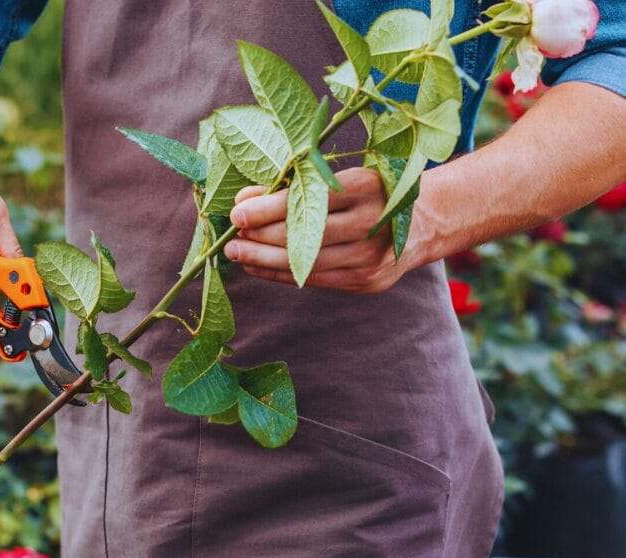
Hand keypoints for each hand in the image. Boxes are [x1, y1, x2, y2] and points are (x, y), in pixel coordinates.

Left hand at [224, 167, 421, 292]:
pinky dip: (280, 274)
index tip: (237, 213)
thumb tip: (244, 199)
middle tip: (230, 238)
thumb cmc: (372, 190)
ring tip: (236, 254)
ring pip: (305, 262)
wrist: (426, 220)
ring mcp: (371, 257)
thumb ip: (295, 186)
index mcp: (367, 187)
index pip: (309, 200)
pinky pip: (314, 279)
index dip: (269, 209)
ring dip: (263, 260)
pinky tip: (257, 268)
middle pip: (305, 235)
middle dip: (260, 237)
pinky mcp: (367, 281)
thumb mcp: (340, 177)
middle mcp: (372, 223)